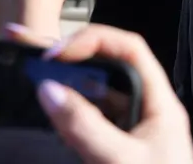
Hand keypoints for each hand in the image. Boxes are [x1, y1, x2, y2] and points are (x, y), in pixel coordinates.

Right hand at [23, 25, 192, 163]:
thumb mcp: (121, 160)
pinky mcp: (117, 152)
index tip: (58, 52)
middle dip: (72, 59)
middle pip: (109, 71)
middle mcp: (147, 111)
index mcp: (160, 103)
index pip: (130, 50)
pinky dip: (69, 118)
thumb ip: (85, 127)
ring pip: (97, 98)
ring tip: (34, 77)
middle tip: (32, 52)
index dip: (94, 41)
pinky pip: (91, 125)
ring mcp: (132, 132)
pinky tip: (49, 116)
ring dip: (67, 87)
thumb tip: (50, 92)